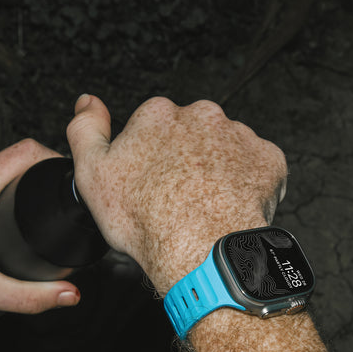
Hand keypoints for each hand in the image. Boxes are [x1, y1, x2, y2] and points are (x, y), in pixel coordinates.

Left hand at [0, 140, 79, 347]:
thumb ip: (32, 297)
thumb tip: (72, 294)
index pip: (29, 150)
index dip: (59, 160)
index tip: (75, 182)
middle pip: (19, 156)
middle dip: (46, 175)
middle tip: (67, 202)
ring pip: (2, 163)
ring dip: (25, 179)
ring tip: (46, 206)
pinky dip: (6, 182)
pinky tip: (16, 207)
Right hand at [66, 95, 286, 293]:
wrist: (202, 249)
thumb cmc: (148, 219)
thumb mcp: (92, 173)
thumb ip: (85, 129)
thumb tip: (87, 102)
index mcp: (158, 115)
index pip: (152, 128)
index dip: (149, 159)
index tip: (149, 183)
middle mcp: (200, 115)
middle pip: (191, 135)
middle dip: (186, 159)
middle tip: (178, 197)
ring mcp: (237, 135)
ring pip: (225, 149)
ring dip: (217, 170)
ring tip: (206, 205)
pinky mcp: (267, 158)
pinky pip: (257, 166)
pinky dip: (248, 183)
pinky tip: (231, 205)